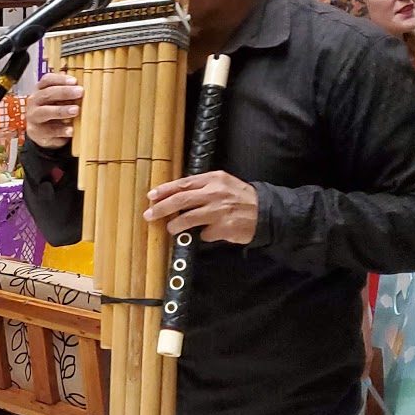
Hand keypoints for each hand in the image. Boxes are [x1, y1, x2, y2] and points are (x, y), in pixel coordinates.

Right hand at [25, 73, 81, 148]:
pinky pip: (49, 131)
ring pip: (45, 112)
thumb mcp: (56, 100)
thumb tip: (83, 90)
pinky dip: (61, 130)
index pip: (47, 80)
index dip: (60, 79)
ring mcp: (34, 118)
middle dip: (64, 92)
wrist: (40, 133)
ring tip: (76, 110)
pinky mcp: (38, 133)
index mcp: (40, 90)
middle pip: (47, 94)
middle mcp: (34, 102)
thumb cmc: (52, 111)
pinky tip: (71, 130)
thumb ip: (67, 94)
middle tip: (80, 92)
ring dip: (61, 110)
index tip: (75, 81)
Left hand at [144, 171, 258, 243]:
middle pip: (180, 200)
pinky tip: (207, 233)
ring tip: (171, 228)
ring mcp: (219, 211)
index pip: (183, 183)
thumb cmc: (240, 198)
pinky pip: (204, 234)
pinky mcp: (224, 228)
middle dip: (161, 208)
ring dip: (175, 225)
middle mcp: (215, 193)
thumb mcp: (222, 183)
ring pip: (188, 219)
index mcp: (213, 179)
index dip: (165, 190)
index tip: (151, 196)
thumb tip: (174, 195)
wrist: (265, 212)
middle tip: (149, 215)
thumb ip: (201, 186)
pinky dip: (202, 235)